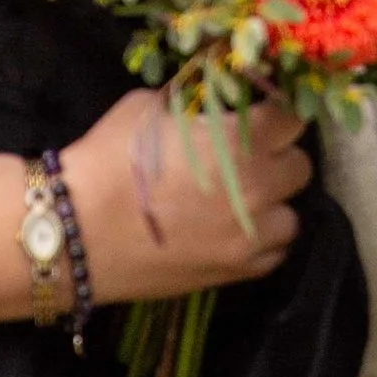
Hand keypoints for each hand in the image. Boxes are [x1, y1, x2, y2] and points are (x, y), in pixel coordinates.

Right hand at [62, 89, 311, 306]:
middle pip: (300, 166)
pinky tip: (232, 230)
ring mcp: (250, 237)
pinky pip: (272, 254)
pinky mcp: (234, 273)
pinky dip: (260, 240)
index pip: (292, 118)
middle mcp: (258, 188)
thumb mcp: (148, 108)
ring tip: (240, 198)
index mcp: (242, 141)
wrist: (76, 233)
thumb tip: (208, 103)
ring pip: (291, 216)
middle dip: (277, 156)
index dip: (278, 112)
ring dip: (273, 203)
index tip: (262, 112)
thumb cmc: (108, 160)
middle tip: (246, 154)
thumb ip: (192, 104)